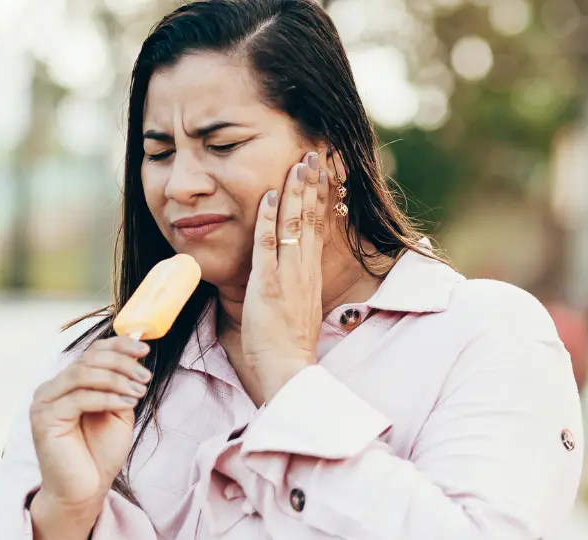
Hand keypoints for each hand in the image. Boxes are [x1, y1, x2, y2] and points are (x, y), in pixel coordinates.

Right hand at [29, 337, 150, 513]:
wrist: (84, 490)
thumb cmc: (99, 453)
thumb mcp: (116, 411)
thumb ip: (119, 384)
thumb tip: (133, 355)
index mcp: (65, 383)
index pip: (91, 352)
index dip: (118, 345)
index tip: (144, 349)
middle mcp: (50, 389)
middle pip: (88, 360)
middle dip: (122, 364)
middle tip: (145, 376)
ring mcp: (44, 402)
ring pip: (83, 374)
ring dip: (117, 379)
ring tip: (139, 390)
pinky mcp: (44, 418)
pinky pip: (79, 397)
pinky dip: (107, 397)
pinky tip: (127, 402)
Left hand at [241, 150, 330, 401]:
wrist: (288, 370)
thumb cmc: (288, 346)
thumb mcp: (297, 309)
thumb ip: (294, 288)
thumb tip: (290, 276)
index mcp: (311, 274)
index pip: (317, 227)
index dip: (319, 197)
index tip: (321, 172)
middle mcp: (304, 269)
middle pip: (310, 218)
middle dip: (312, 183)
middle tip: (313, 153)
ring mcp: (287, 275)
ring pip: (293, 224)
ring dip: (294, 191)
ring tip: (298, 162)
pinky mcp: (267, 284)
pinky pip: (267, 245)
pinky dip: (267, 218)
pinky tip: (266, 195)